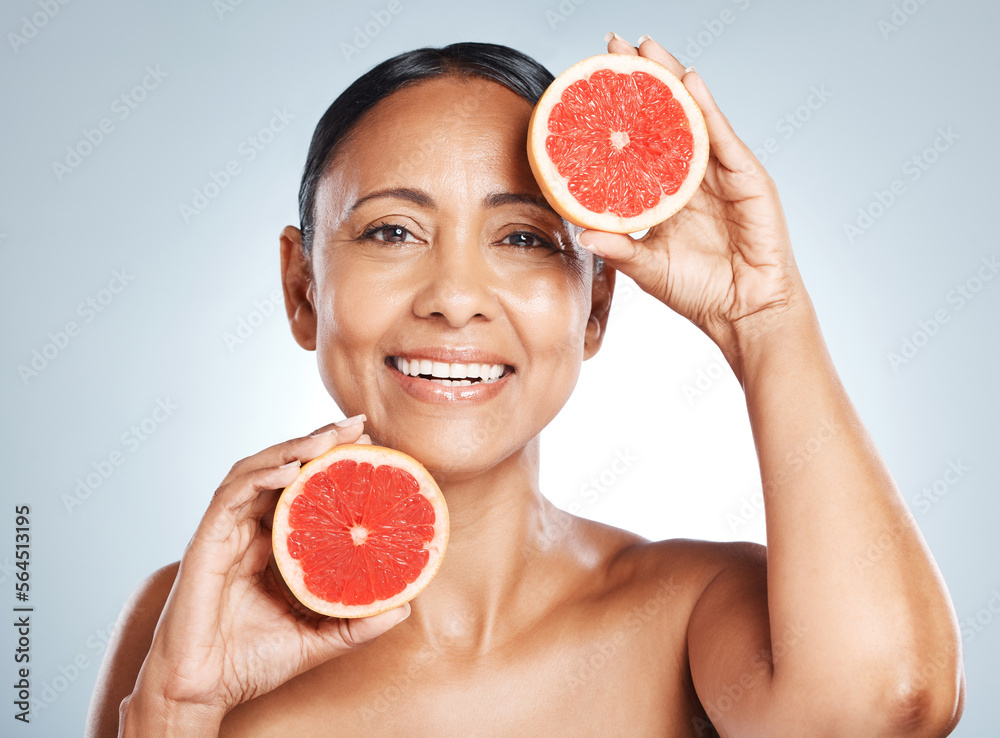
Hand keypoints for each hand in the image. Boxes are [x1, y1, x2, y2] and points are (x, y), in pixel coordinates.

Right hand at [128, 416, 408, 721]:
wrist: (202, 692)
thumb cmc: (251, 663)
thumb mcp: (317, 638)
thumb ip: (356, 622)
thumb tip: (405, 606)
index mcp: (273, 545)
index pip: (304, 489)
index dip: (334, 464)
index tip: (373, 447)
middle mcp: (250, 530)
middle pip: (284, 469)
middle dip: (319, 441)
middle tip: (358, 426)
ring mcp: (227, 532)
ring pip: (258, 471)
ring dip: (293, 448)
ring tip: (330, 437)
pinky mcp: (206, 541)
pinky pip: (232, 496)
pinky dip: (260, 475)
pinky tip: (291, 468)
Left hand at [581, 34, 809, 378]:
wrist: (745, 313)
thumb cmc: (700, 291)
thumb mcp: (647, 267)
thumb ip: (618, 248)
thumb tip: (580, 232)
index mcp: (668, 192)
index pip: (639, 142)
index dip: (618, 113)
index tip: (589, 83)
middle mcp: (692, 175)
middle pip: (664, 116)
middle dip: (641, 79)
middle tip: (613, 44)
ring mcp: (720, 172)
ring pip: (691, 116)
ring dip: (669, 79)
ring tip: (646, 48)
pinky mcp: (747, 177)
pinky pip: (722, 136)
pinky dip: (705, 107)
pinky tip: (689, 80)